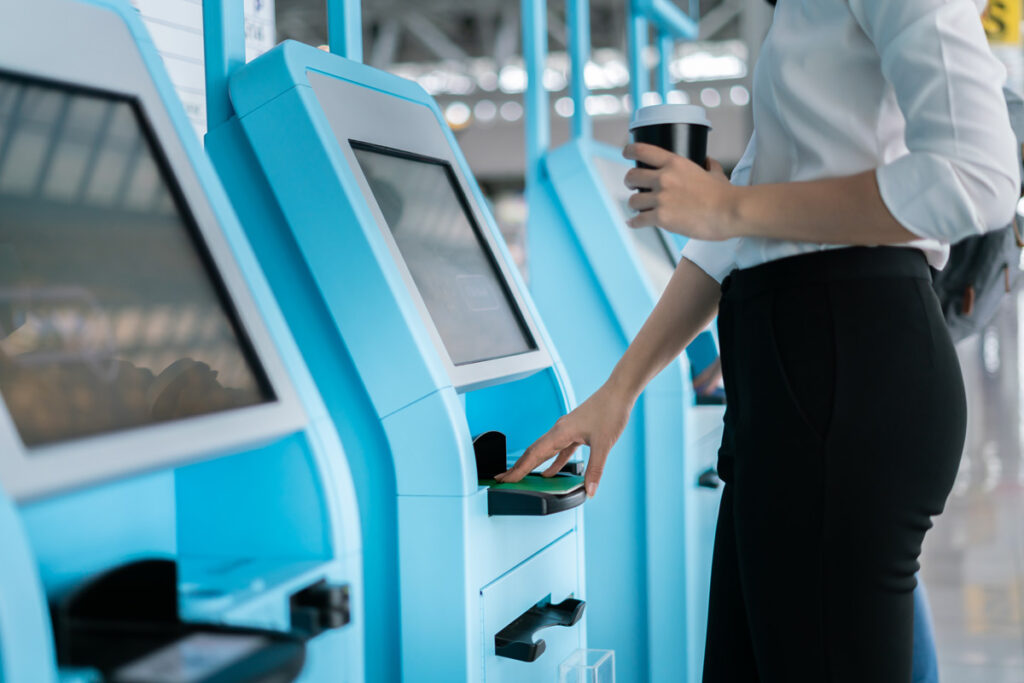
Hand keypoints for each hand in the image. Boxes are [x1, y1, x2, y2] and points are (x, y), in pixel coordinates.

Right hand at [494, 383, 635, 497]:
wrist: (618, 392)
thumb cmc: (610, 411)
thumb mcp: (603, 444)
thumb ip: (595, 469)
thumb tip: (590, 490)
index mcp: (561, 432)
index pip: (534, 454)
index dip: (518, 469)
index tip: (505, 479)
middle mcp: (559, 430)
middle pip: (533, 452)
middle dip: (518, 467)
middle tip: (504, 479)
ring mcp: (567, 430)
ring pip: (545, 450)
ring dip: (533, 464)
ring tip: (523, 476)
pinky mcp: (576, 432)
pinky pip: (559, 450)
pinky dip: (553, 461)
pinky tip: (551, 472)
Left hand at [623, 143, 735, 240]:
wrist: (730, 212)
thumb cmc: (725, 194)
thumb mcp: (715, 173)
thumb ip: (709, 165)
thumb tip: (708, 161)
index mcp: (675, 163)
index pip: (643, 150)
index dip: (630, 150)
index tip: (626, 153)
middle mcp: (664, 178)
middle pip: (632, 176)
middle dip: (629, 182)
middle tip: (633, 186)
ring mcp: (661, 198)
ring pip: (633, 201)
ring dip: (634, 205)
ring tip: (638, 208)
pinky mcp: (661, 218)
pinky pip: (638, 220)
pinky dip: (634, 222)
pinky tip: (633, 223)